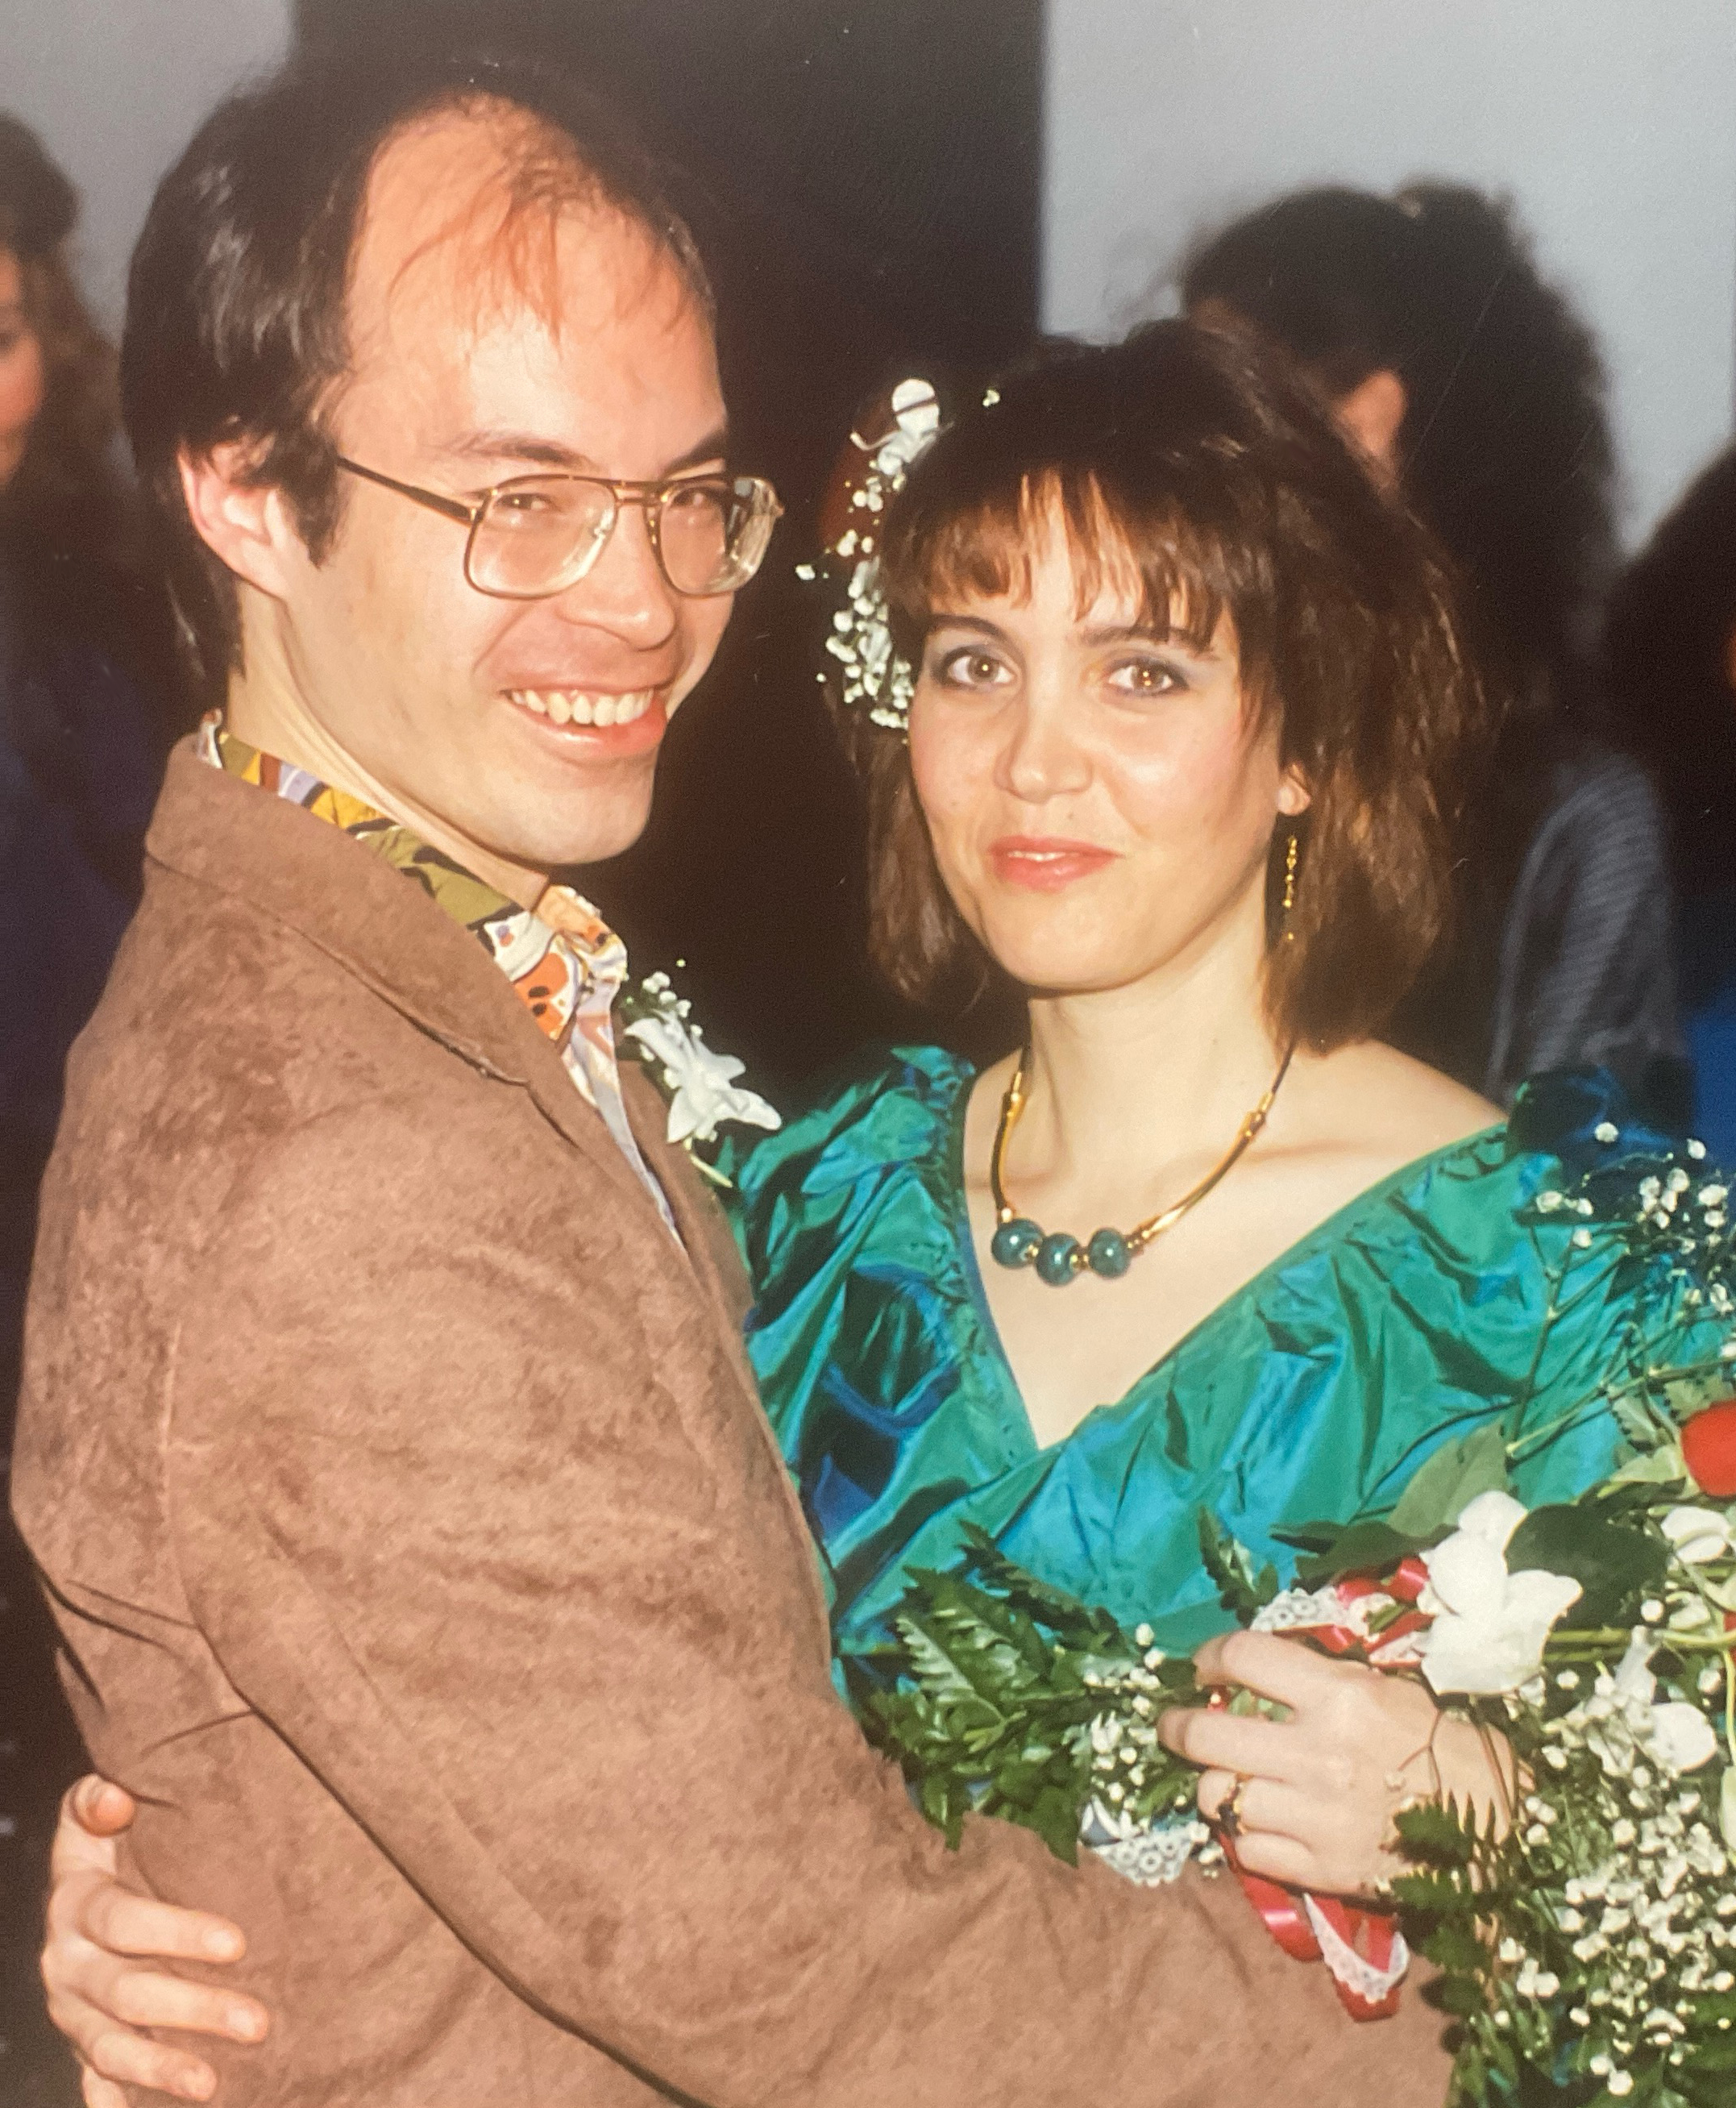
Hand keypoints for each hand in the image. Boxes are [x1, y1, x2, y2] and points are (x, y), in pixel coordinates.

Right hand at [43, 1774, 269, 2105]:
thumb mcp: (94, 1813)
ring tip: (213, 2086)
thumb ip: (97, 1799)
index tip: (238, 1943)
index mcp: (74, 1904)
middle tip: (257, 2022)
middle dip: (193, 2010)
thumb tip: (116, 1797)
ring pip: (110, 2048)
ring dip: (161, 2068)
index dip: (177, 1931)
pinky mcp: (80, 2042)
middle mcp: (66, 1964)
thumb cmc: (111, 1840)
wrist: (80, 1886)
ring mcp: (71, 2012)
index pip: (123, 1919)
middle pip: (126, 1993)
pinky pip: (93, 2081)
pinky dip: (114, 2103)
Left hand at [1156, 1631, 1513, 1897]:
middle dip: (1177, 1727)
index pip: (1244, 1658)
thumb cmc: (1438, 1744)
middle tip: (1173, 1725)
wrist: (1499, 1826)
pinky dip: (1245, 1835)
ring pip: (1218, 1796)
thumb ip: (1316, 1681)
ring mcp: (1318, 1816)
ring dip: (1214, 1786)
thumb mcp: (1381, 1688)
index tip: (1201, 1668)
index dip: (1209, 1658)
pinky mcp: (1324, 1869)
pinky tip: (1260, 1823)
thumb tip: (1247, 1675)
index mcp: (1340, 1695)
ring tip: (1227, 1780)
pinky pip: (1247, 1850)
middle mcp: (1320, 1753)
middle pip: (1207, 1735)